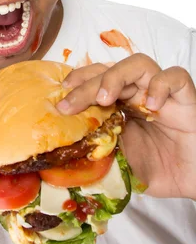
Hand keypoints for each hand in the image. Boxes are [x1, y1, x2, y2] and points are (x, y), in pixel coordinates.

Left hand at [56, 54, 195, 199]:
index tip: (60, 96)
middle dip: (87, 83)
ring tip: (106, 99)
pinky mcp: (186, 98)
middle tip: (71, 104)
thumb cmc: (159, 170)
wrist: (194, 180)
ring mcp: (162, 93)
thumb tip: (62, 156)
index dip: (78, 82)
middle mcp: (139, 92)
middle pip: (110, 70)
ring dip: (117, 76)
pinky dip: (161, 84)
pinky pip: (176, 76)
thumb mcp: (119, 161)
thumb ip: (97, 150)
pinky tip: (151, 104)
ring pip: (139, 63)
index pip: (96, 79)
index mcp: (121, 103)